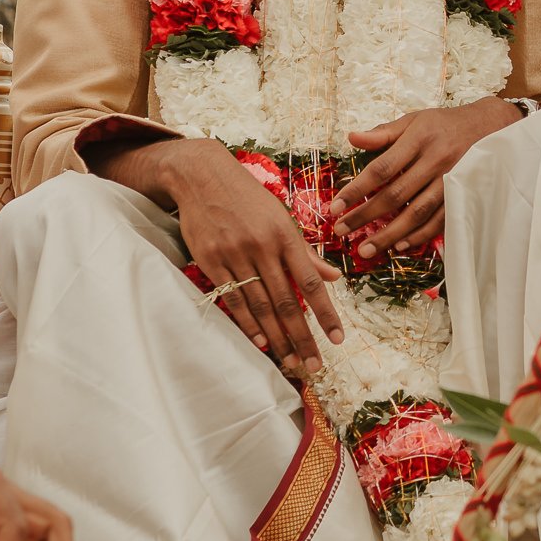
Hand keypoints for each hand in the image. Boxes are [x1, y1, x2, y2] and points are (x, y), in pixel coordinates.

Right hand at [161, 143, 343, 374]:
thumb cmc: (248, 198)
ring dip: (277, 337)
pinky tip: (261, 341)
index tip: (338, 339)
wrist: (202, 176)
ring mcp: (235, 254)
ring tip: (290, 360)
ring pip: (260, 305)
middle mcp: (262, 246)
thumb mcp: (281, 217)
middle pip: (286, 301)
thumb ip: (306, 251)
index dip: (326, 313)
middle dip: (302, 336)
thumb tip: (334, 278)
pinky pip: (232, 298)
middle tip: (313, 364)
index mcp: (285, 234)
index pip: (311, 281)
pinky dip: (248, 322)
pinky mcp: (210, 260)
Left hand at [329, 98, 517, 256]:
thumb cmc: (444, 124)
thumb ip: (383, 132)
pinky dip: (419, 235)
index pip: (382, 168)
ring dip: (389, 234)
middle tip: (341, 231)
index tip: (335, 206)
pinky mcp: (463, 196)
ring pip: (417, 213)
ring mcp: (452, 180)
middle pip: (396, 194)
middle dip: (366, 216)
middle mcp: (435, 161)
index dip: (357, 189)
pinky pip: (439, 221)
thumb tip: (351, 137)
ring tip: (365, 249)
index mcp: (419, 139)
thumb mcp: (414, 120)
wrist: (490, 126)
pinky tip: (399, 246)